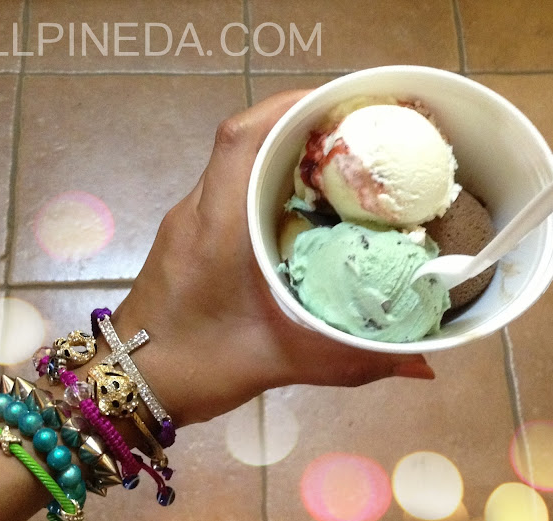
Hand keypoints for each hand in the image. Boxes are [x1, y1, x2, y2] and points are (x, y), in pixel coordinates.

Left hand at [114, 90, 434, 425]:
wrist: (130, 381)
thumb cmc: (197, 366)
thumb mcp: (279, 362)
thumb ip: (352, 362)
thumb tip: (423, 365)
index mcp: (216, 227)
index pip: (241, 139)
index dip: (289, 107)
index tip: (343, 106)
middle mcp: (199, 211)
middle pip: (244, 140)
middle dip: (300, 126)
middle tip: (358, 136)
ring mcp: (190, 221)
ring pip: (236, 163)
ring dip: (283, 154)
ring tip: (340, 165)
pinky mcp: (189, 236)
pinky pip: (230, 190)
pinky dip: (266, 184)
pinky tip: (304, 211)